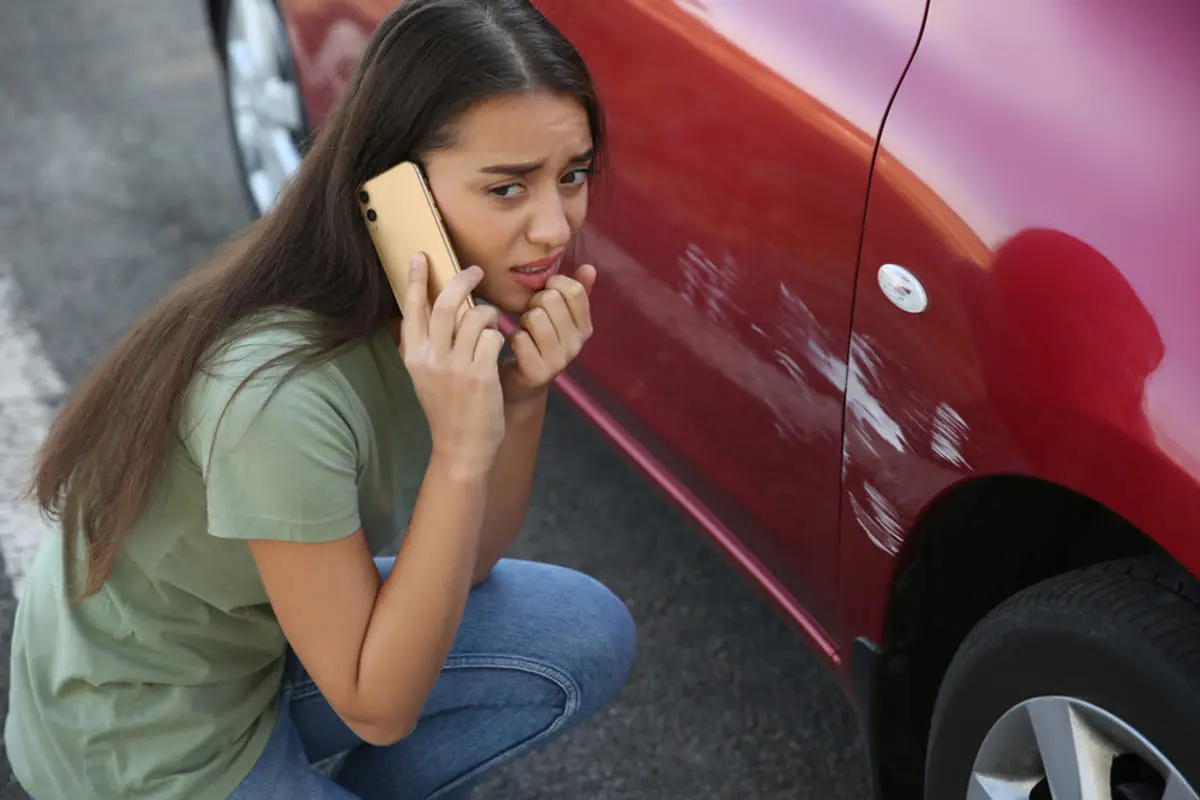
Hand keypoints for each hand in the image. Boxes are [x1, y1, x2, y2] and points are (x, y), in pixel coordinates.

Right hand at [400, 254, 506, 476]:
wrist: (462, 447)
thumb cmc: (448, 409)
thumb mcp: (425, 376)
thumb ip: (427, 345)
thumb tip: (432, 307)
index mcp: (413, 356)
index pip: (411, 309)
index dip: (415, 280)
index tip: (420, 256)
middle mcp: (430, 358)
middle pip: (445, 304)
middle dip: (462, 280)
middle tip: (476, 270)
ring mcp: (455, 367)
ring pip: (475, 317)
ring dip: (488, 313)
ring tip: (491, 322)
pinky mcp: (480, 375)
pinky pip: (493, 337)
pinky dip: (499, 336)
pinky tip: (498, 346)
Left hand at [501, 264, 597, 405]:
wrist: (522, 385)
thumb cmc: (538, 342)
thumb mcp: (559, 318)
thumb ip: (575, 293)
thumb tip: (590, 267)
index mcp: (585, 328)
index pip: (574, 290)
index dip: (554, 283)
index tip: (545, 292)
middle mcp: (576, 345)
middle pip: (551, 299)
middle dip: (533, 302)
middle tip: (530, 315)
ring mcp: (558, 361)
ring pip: (534, 317)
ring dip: (522, 320)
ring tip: (524, 330)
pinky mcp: (537, 373)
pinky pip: (519, 338)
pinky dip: (511, 337)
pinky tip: (515, 346)